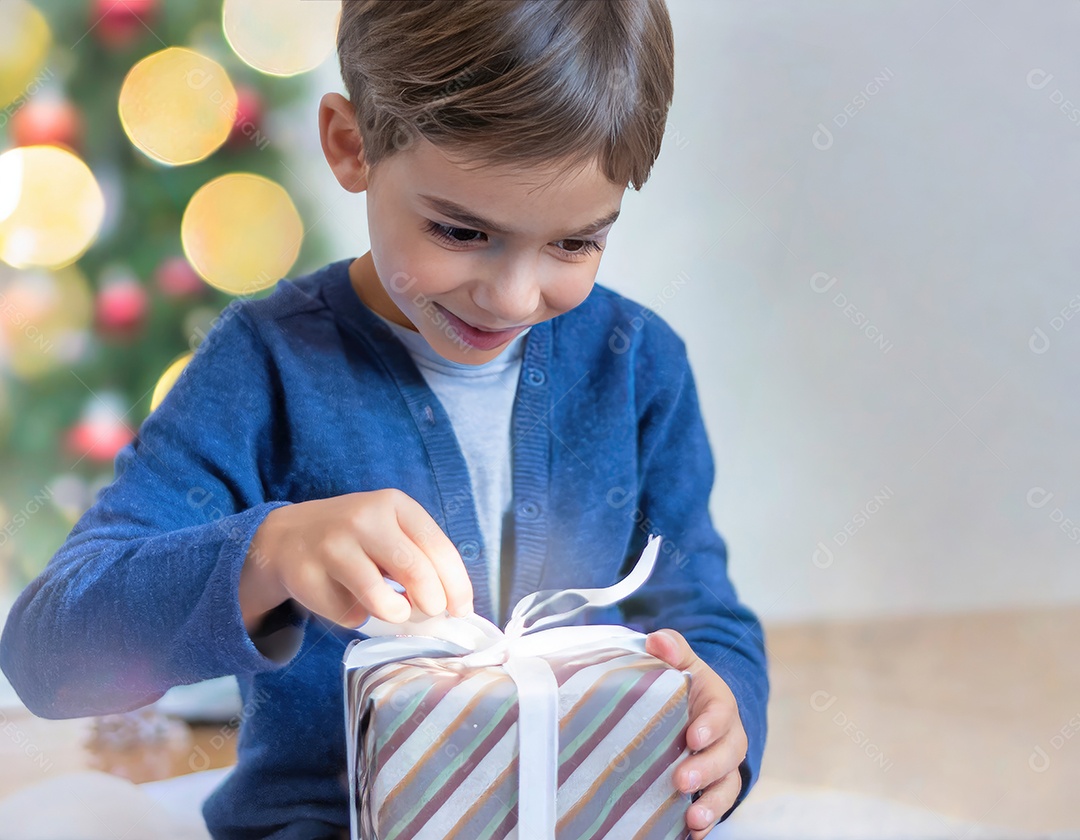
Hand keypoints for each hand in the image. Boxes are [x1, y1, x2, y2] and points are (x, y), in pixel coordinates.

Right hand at [239, 489, 473, 630]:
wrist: (287, 537)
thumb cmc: (356, 539)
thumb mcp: (390, 530)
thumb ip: (421, 557)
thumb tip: (456, 603)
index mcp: (393, 504)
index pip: (438, 546)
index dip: (457, 584)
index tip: (462, 608)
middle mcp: (364, 519)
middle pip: (416, 572)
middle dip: (432, 604)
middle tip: (431, 613)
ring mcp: (333, 546)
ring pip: (382, 600)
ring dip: (397, 615)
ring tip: (393, 609)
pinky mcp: (309, 577)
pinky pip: (350, 614)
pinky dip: (358, 617)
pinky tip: (348, 598)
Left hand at [646, 628, 747, 838]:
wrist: (693, 711)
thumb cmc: (682, 685)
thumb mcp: (680, 663)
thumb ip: (672, 648)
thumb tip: (657, 640)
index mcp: (720, 704)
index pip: (722, 713)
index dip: (711, 726)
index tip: (692, 737)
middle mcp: (728, 738)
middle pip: (728, 756)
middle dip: (707, 769)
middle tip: (681, 780)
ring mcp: (723, 766)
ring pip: (727, 787)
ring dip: (712, 805)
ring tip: (693, 819)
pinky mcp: (712, 789)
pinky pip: (715, 808)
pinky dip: (706, 824)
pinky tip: (690, 836)